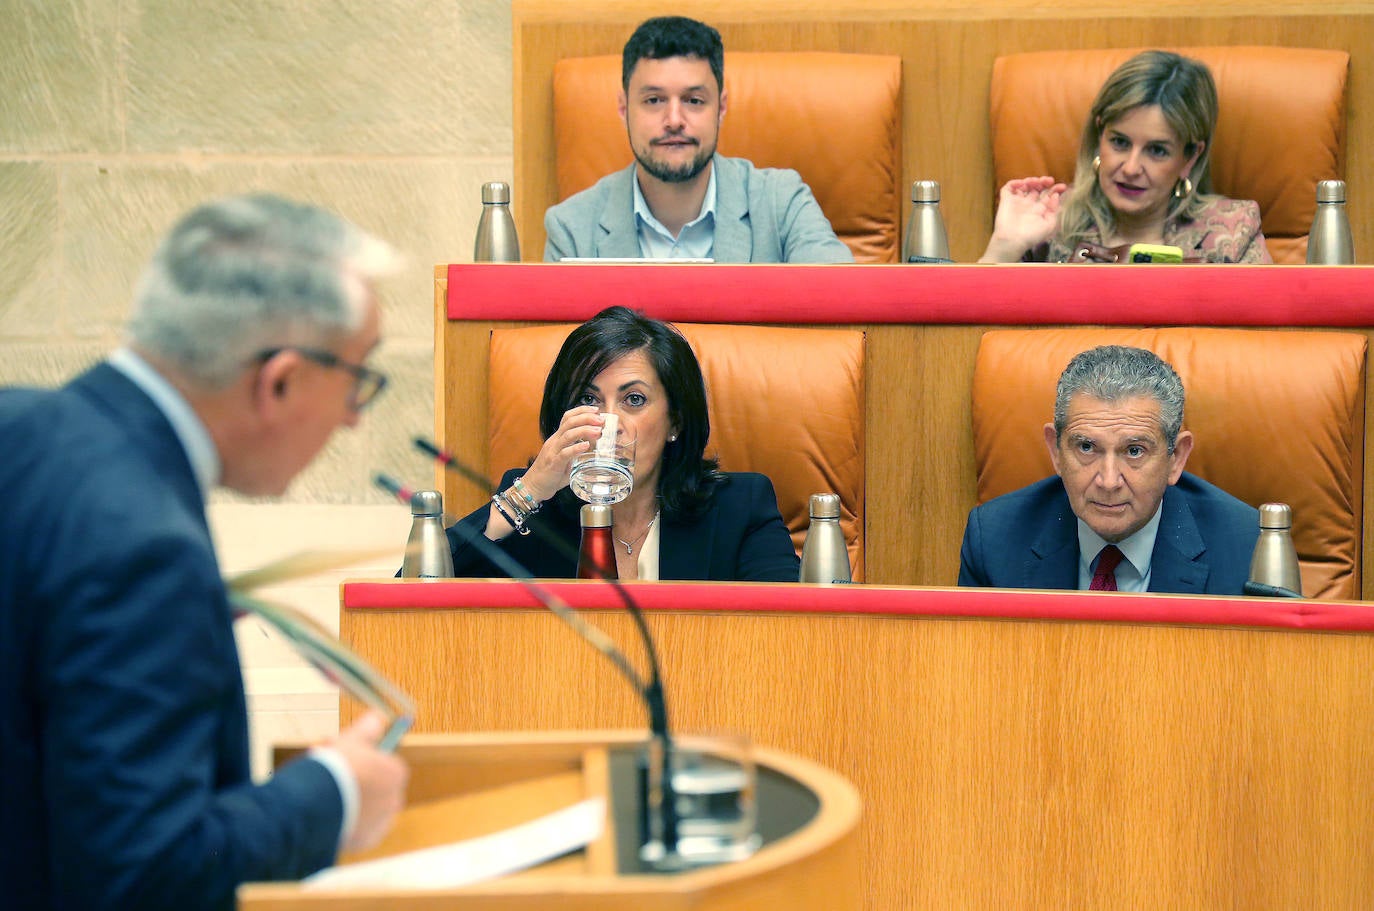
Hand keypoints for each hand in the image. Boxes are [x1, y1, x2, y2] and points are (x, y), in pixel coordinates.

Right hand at [332, 711, 408, 853]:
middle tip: (322, 767)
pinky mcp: (365, 841)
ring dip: (346, 799)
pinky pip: (356, 828)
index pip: (381, 762)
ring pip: (363, 806)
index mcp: (397, 773)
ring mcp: (381, 823)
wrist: (318, 805)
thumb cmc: (337, 768)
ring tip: (319, 792)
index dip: (358, 756)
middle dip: (351, 777)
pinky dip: (344, 821)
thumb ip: (369, 727)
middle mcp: (395, 799)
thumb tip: (378, 717)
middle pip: (371, 784)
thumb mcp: (353, 738)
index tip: (338, 752)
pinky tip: (325, 814)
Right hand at [518, 406, 604, 501]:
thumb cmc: (551, 474)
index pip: (568, 417)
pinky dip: (576, 448)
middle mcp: (554, 441)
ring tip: (598, 432)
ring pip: (568, 435)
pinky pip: (564, 453)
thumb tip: (596, 450)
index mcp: (557, 438)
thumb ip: (577, 453)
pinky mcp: (553, 464)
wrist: (533, 487)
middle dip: (587, 418)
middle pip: (569, 422)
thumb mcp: (565, 459)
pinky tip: (586, 446)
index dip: (582, 411)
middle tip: (602, 421)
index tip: (596, 411)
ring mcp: (553, 452)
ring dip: (585, 431)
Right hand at [979, 177, 1067, 261]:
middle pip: (1037, 188)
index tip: (1062, 187)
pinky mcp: (1006, 200)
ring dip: (1031, 180)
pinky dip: (1015, 183)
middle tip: (1049, 180)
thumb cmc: (1031, 236)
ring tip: (1035, 181)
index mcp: (1039, 211)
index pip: (1048, 196)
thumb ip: (1054, 210)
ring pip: (1024, 186)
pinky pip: (1008, 187)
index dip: (1055, 189)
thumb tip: (1055, 196)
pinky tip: (1022, 184)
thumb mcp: (1049, 225)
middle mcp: (1028, 205)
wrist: (1013, 240)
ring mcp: (1017, 202)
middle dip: (1044, 182)